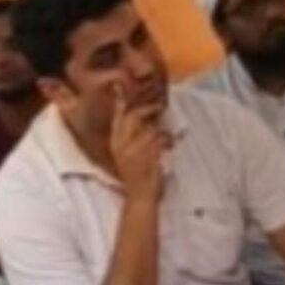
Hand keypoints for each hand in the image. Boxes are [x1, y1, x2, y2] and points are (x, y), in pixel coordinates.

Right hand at [109, 86, 172, 200]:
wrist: (140, 197)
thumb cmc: (136, 178)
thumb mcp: (126, 156)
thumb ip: (130, 139)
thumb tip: (142, 122)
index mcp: (116, 144)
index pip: (117, 117)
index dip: (120, 101)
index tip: (122, 87)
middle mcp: (123, 144)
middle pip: (132, 115)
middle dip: (146, 107)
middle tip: (157, 105)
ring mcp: (136, 148)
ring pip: (149, 125)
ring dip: (159, 124)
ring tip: (164, 124)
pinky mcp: (149, 153)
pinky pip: (160, 136)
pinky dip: (166, 137)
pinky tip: (168, 142)